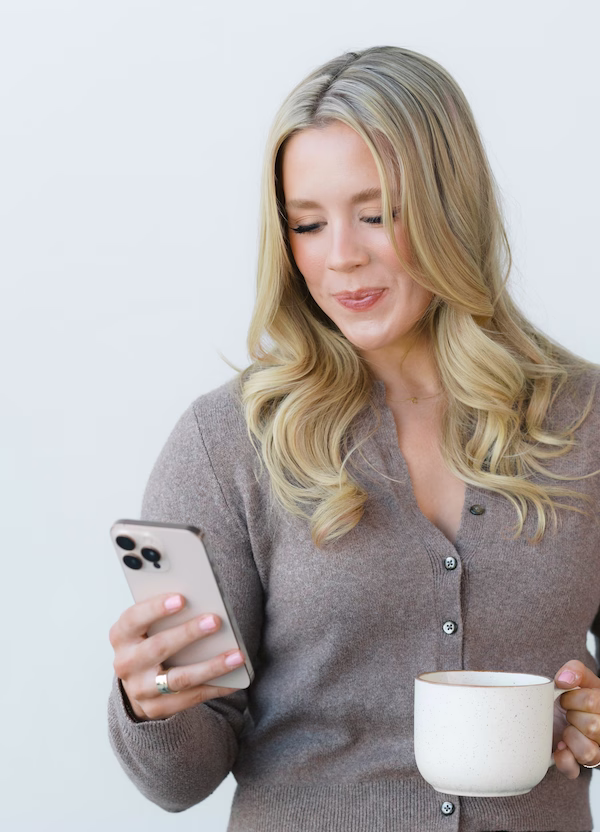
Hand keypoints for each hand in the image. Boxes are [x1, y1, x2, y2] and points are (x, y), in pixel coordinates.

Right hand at [109, 593, 245, 720]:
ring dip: (211, 666)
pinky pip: (191, 697)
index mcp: (121, 635)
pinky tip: (235, 679)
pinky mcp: (157, 707)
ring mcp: (140, 689)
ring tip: (236, 656)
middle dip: (188, 633)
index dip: (156, 608)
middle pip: (158, 647)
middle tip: (215, 621)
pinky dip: (216, 687)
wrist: (138, 681)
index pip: (134, 618)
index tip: (181, 598)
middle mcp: (126, 663)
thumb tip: (200, 598)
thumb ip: (163, 613)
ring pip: (179, 678)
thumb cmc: (149, 641)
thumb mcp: (146, 625)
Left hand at [552, 659, 599, 778]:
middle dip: (572, 715)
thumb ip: (576, 671)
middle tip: (567, 713)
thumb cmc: (575, 696)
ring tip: (566, 730)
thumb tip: (564, 680)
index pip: (593, 702)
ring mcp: (596, 753)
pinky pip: (573, 770)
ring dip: (570, 738)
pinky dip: (563, 759)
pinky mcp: (578, 766)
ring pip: (588, 753)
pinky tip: (559, 747)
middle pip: (592, 726)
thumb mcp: (580, 680)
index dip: (572, 698)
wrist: (563, 713)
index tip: (565, 698)